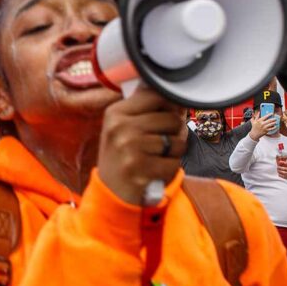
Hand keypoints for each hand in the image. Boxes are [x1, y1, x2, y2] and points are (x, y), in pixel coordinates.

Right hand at [96, 87, 186, 205]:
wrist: (110, 192)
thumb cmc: (122, 156)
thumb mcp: (122, 128)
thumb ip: (144, 108)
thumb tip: (174, 93)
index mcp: (116, 112)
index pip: (157, 95)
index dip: (169, 106)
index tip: (165, 118)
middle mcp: (121, 127)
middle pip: (172, 118)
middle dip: (174, 132)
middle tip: (161, 144)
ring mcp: (130, 148)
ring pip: (177, 141)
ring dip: (174, 153)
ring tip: (158, 158)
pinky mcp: (141, 169)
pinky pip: (175, 162)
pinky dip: (171, 169)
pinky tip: (156, 171)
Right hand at [248, 112, 278, 139]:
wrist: (254, 134)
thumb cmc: (254, 127)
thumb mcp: (253, 121)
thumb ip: (256, 116)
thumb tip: (258, 112)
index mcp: (259, 121)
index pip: (265, 116)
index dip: (269, 114)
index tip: (272, 113)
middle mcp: (262, 124)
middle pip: (269, 120)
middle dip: (273, 119)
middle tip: (275, 118)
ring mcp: (264, 127)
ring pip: (271, 124)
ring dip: (274, 123)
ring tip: (276, 121)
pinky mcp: (266, 131)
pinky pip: (271, 129)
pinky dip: (274, 127)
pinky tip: (275, 126)